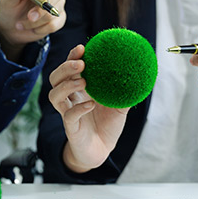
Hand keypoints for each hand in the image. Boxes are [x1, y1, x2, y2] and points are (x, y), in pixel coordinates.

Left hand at [0, 0, 65, 61]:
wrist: (11, 27)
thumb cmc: (10, 9)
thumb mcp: (9, 0)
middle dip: (41, 10)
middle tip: (30, 16)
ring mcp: (57, 6)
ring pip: (52, 14)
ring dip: (34, 22)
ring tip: (21, 24)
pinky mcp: (59, 20)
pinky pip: (53, 25)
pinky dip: (40, 29)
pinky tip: (32, 28)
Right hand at [48, 45, 129, 173]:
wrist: (102, 151)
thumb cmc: (107, 126)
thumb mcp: (120, 106)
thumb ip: (126, 91)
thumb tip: (142, 74)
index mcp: (78, 90)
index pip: (69, 69)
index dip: (72, 57)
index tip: (82, 47)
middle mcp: (69, 99)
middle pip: (55, 78)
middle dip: (65, 68)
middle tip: (81, 63)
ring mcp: (67, 113)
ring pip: (54, 95)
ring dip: (67, 85)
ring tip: (83, 81)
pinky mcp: (71, 128)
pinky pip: (69, 115)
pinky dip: (78, 108)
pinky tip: (90, 104)